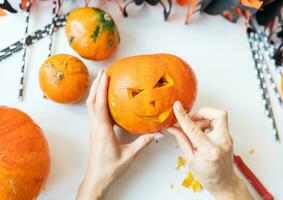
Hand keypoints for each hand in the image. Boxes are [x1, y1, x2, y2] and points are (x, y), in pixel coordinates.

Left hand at [77, 70, 162, 199]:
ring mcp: (93, 128)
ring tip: (102, 80)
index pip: (100, 105)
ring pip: (91, 106)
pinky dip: (97, 101)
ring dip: (95, 92)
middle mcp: (95, 127)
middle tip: (104, 72)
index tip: (105, 76)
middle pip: (92, 101)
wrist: (96, 178)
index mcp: (102, 130)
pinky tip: (104, 98)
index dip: (101, 89)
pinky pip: (94, 112)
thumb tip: (158, 134)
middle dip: (97, 85)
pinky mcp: (95, 131)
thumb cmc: (110, 168)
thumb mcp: (129, 155)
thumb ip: (144, 143)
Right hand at [168, 101, 253, 199]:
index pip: (194, 128)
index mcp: (209, 151)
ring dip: (205, 119)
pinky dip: (209, 123)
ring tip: (196, 129)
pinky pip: (220, 123)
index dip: (183, 116)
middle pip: (218, 114)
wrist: (224, 183)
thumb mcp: (190, 159)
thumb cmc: (208, 176)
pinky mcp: (229, 137)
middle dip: (202, 112)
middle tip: (192, 119)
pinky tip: (202, 132)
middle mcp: (222, 143)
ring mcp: (228, 139)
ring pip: (219, 116)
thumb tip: (173, 127)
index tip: (177, 107)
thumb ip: (182, 140)